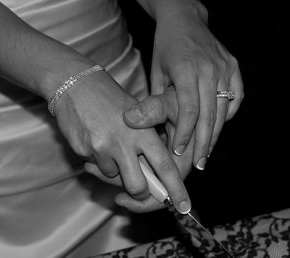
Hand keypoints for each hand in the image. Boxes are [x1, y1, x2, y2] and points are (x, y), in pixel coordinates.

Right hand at [55, 67, 190, 212]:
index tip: (184, 206)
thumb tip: (151, 169)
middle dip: (139, 193)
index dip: (176, 189)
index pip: (165, 166)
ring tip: (109, 141)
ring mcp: (102, 148)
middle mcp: (124, 143)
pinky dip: (97, 159)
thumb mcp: (135, 113)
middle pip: (138, 186)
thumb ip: (145, 140)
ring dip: (114, 167)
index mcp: (143, 131)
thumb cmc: (109, 97)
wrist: (74, 84)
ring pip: (113, 176)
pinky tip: (94, 137)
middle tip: (137, 186)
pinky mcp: (83, 151)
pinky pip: (95, 165)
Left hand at [137, 0, 243, 169]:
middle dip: (203, 143)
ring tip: (207, 153)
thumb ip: (157, 99)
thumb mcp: (156, 71)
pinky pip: (236, 97)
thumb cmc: (166, 47)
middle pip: (209, 114)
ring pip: (223, 109)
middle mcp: (209, 68)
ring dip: (215, 133)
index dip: (184, 133)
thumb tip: (152, 127)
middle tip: (199, 165)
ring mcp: (225, 66)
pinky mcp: (233, 66)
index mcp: (186, 69)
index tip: (180, 152)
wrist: (185, 19)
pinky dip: (229, 114)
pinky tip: (219, 126)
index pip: (188, 109)